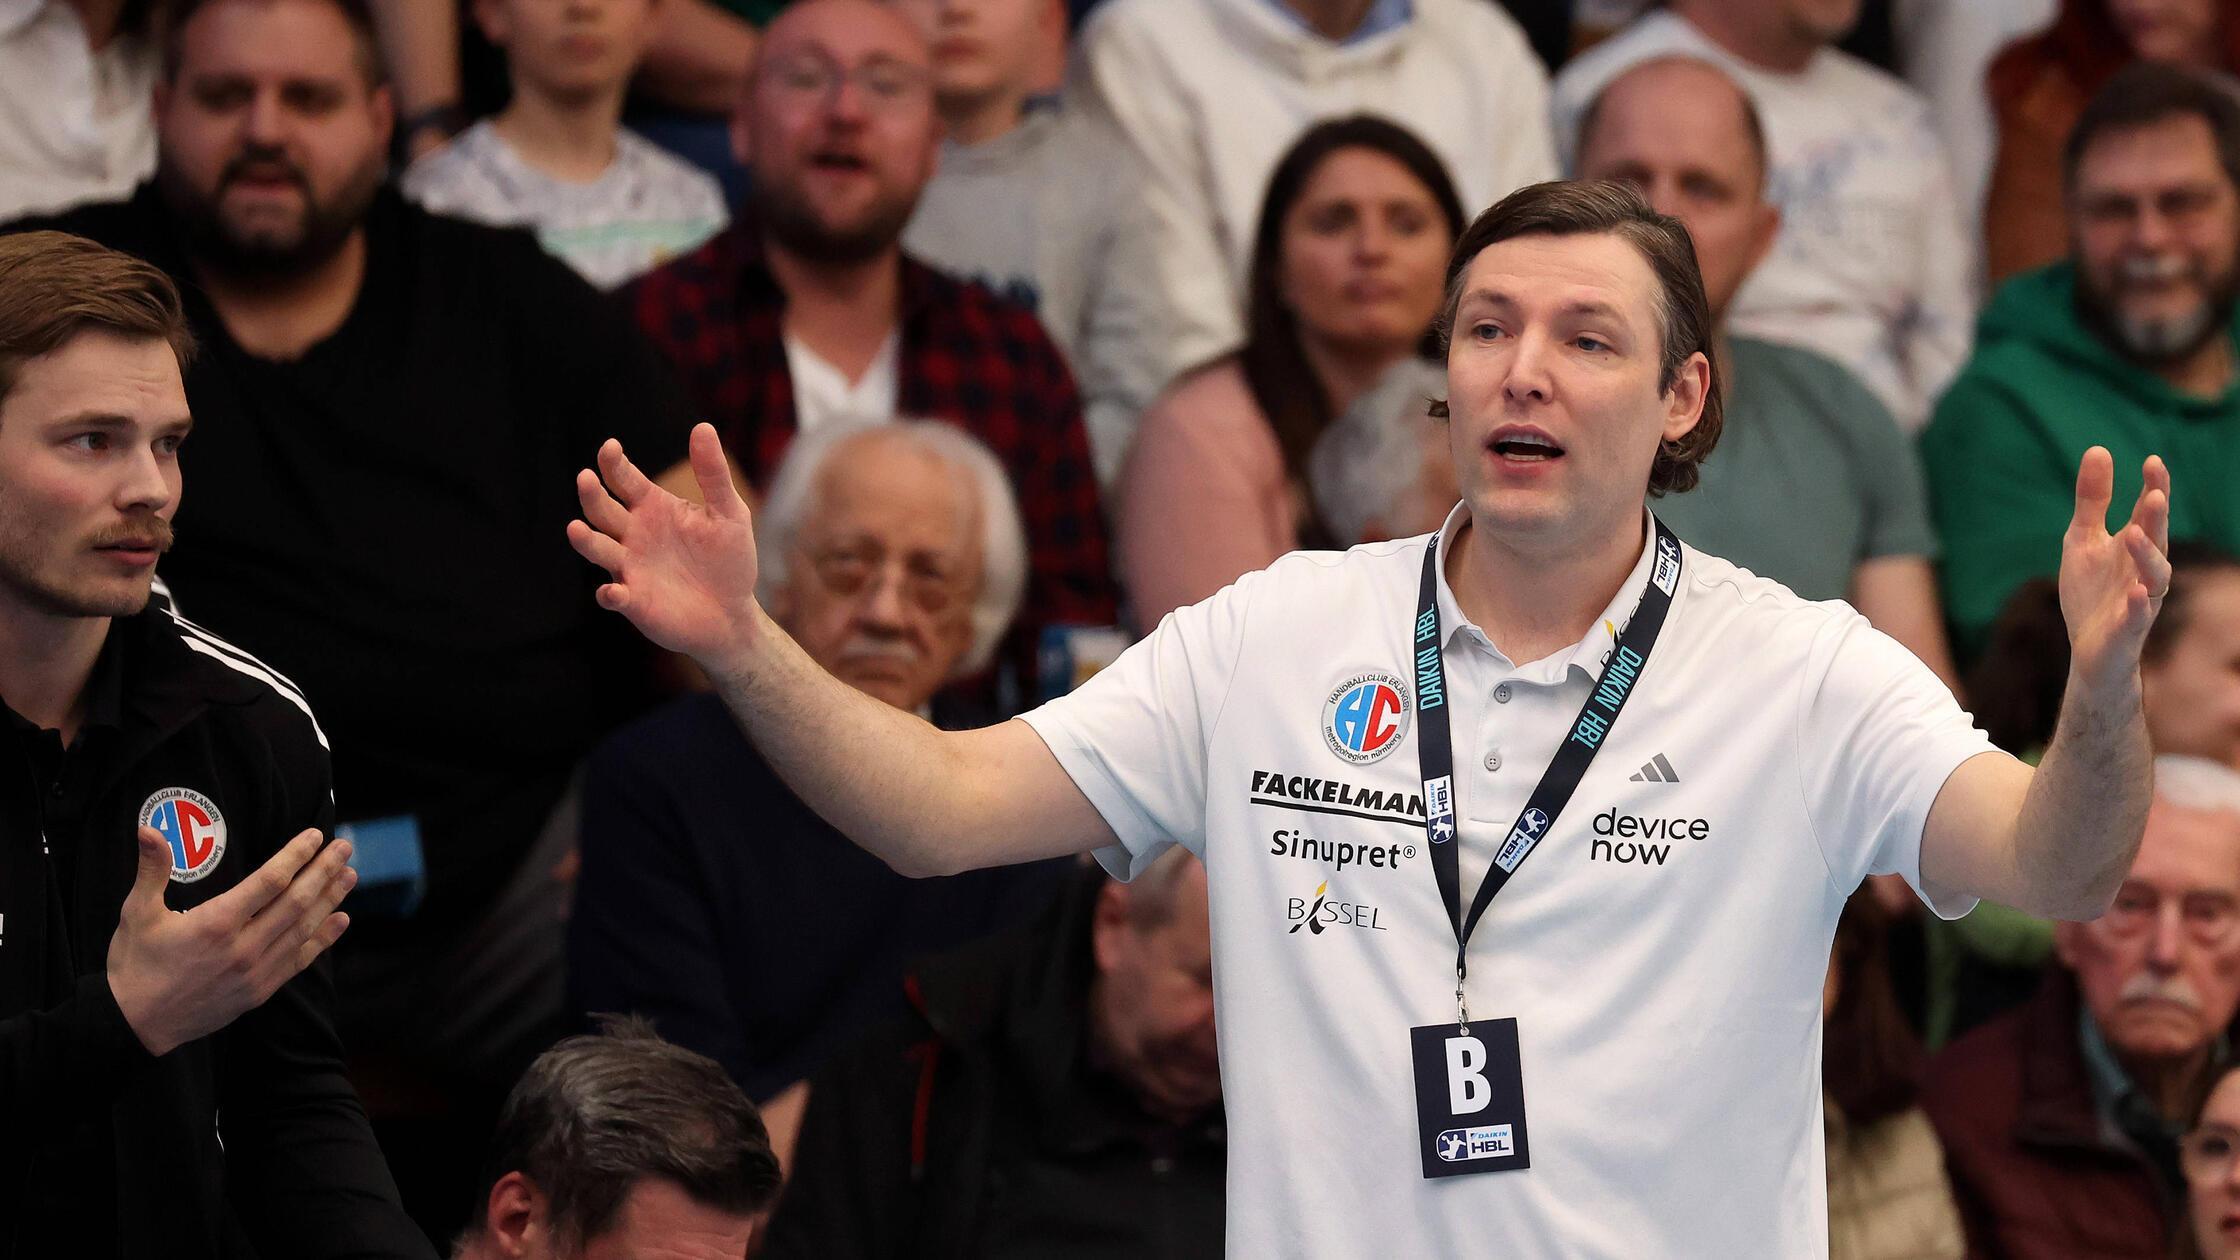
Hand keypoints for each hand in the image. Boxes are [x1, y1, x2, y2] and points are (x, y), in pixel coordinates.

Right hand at [108, 827, 355, 1056]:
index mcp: (216, 923)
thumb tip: (148, 829)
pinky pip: (299, 960)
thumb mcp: (137, 912)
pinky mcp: (259, 992)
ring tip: (349, 876)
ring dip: (330, 900)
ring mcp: (255, 972)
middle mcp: (243, 947)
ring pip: (303, 930)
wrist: (134, 1024)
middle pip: (296, 902)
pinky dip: (323, 939)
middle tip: (344, 848)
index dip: (296, 856)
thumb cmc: (134, 964)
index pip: (269, 881)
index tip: (315, 836)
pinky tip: (341, 920)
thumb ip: (151, 869)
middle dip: (324, 872)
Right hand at [569, 423, 763, 672]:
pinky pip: (612, 596)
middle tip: (586, 478)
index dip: (613, 463)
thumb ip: (713, 474)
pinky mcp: (633, 601)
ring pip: (598, 549)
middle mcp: (633, 534)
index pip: (623, 479)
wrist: (733, 613)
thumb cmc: (729, 560)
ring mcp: (630, 567)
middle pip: (602, 510)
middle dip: (591, 494)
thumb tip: (702, 427)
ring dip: (585, 540)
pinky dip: (609, 594)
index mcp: (652, 507)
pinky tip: (613, 592)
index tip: (610, 448)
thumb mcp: (729, 513)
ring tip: (575, 529)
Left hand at [2058, 447, 2170, 694]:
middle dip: (2156, 518)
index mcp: (2133, 546)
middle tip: (2154, 493)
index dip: (2153, 488)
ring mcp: (2140, 601)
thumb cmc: (2092, 591)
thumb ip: (2092, 500)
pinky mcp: (2128, 630)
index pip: (2147, 513)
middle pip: (2156, 540)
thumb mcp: (2083, 539)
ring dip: (2148, 555)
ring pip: (2155, 577)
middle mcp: (2144, 570)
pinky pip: (2137, 617)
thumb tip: (2099, 449)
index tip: (2152, 461)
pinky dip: (2138, 605)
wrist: (2090, 650)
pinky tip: (2135, 592)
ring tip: (2135, 533)